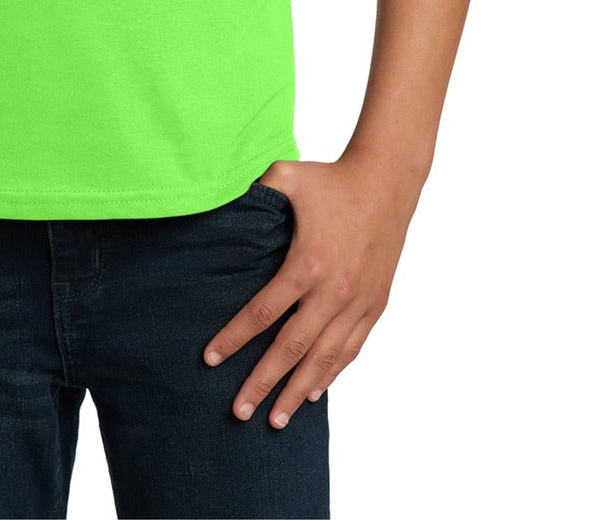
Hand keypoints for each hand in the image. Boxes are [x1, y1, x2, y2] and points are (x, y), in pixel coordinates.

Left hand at [202, 153, 420, 427]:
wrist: (387, 182)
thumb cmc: (331, 179)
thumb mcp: (286, 177)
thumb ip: (253, 192)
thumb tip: (216, 199)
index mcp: (306, 263)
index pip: (263, 313)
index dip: (234, 338)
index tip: (210, 359)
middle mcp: (333, 291)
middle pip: (291, 349)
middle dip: (262, 383)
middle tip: (239, 412)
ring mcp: (357, 303)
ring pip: (323, 359)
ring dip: (297, 391)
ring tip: (276, 419)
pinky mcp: (375, 306)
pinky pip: (350, 350)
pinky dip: (330, 375)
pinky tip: (313, 393)